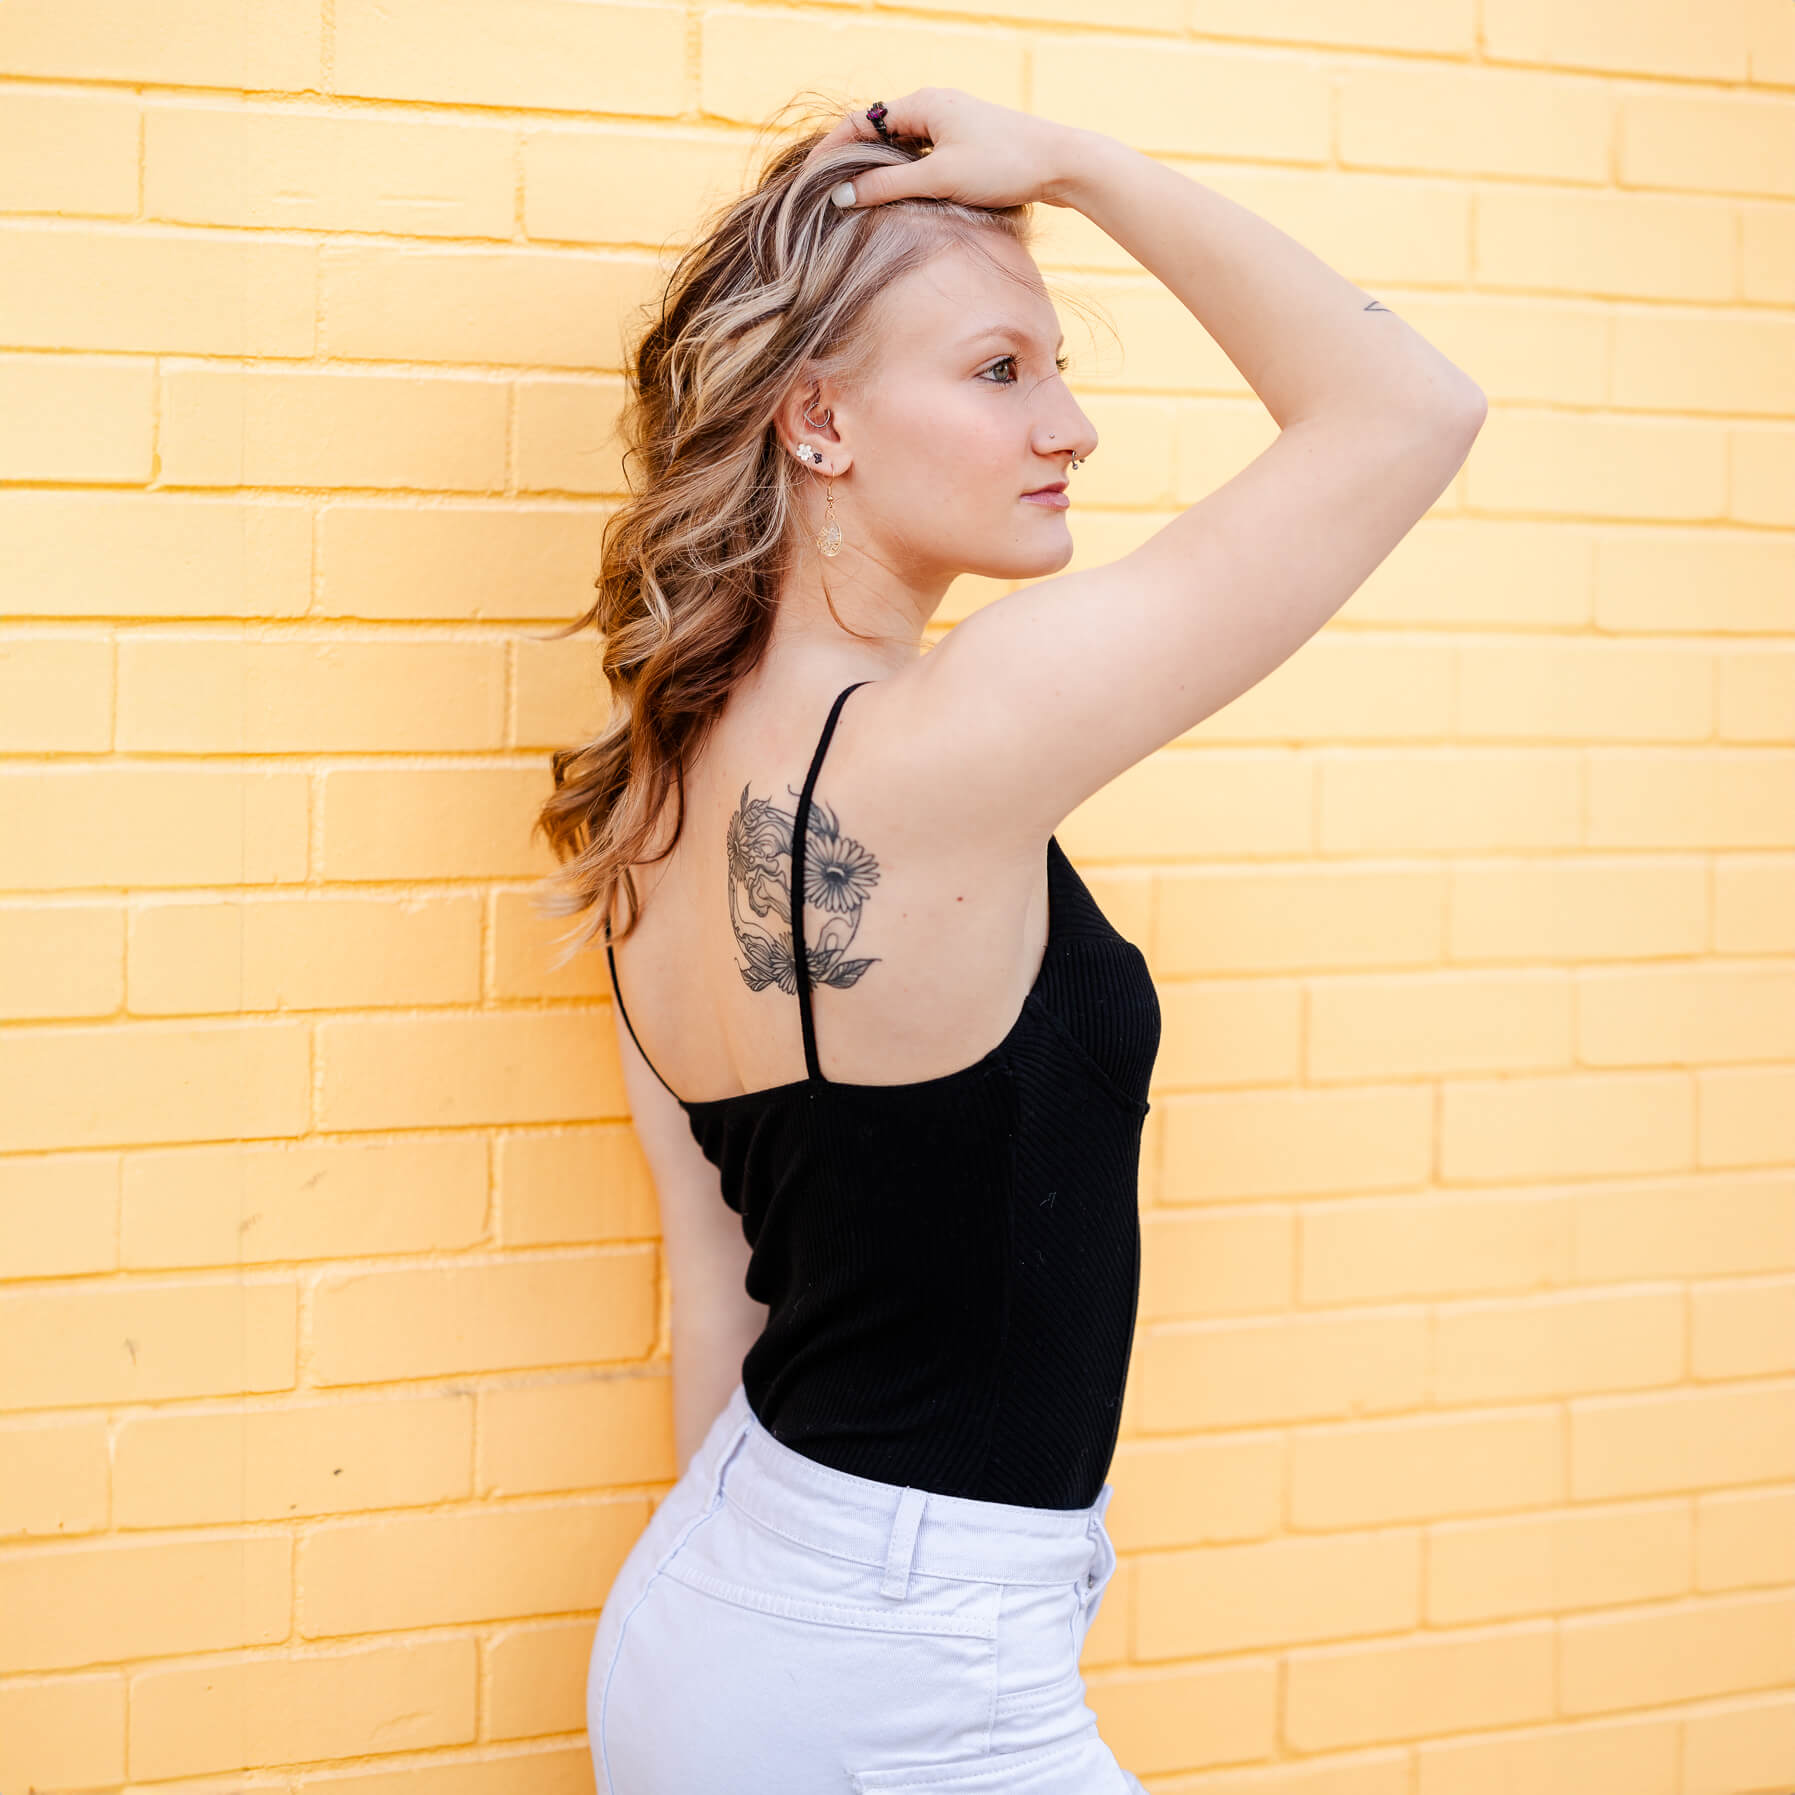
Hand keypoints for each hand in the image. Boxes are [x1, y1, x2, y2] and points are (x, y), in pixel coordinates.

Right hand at [802, 87, 1087, 211]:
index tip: (810, 180)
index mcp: (922, 104)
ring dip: (879, 170)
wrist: (1060, 163)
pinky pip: (922, 155)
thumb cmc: (1002, 166)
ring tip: (859, 202)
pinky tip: (901, 199)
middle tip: (829, 195)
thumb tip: (843, 196)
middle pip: (877, 132)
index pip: (860, 122)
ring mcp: (951, 122)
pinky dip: (904, 173)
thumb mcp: (938, 179)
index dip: (831, 151)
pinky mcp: (966, 141)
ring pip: (901, 146)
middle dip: (851, 162)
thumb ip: (888, 186)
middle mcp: (933, 105)